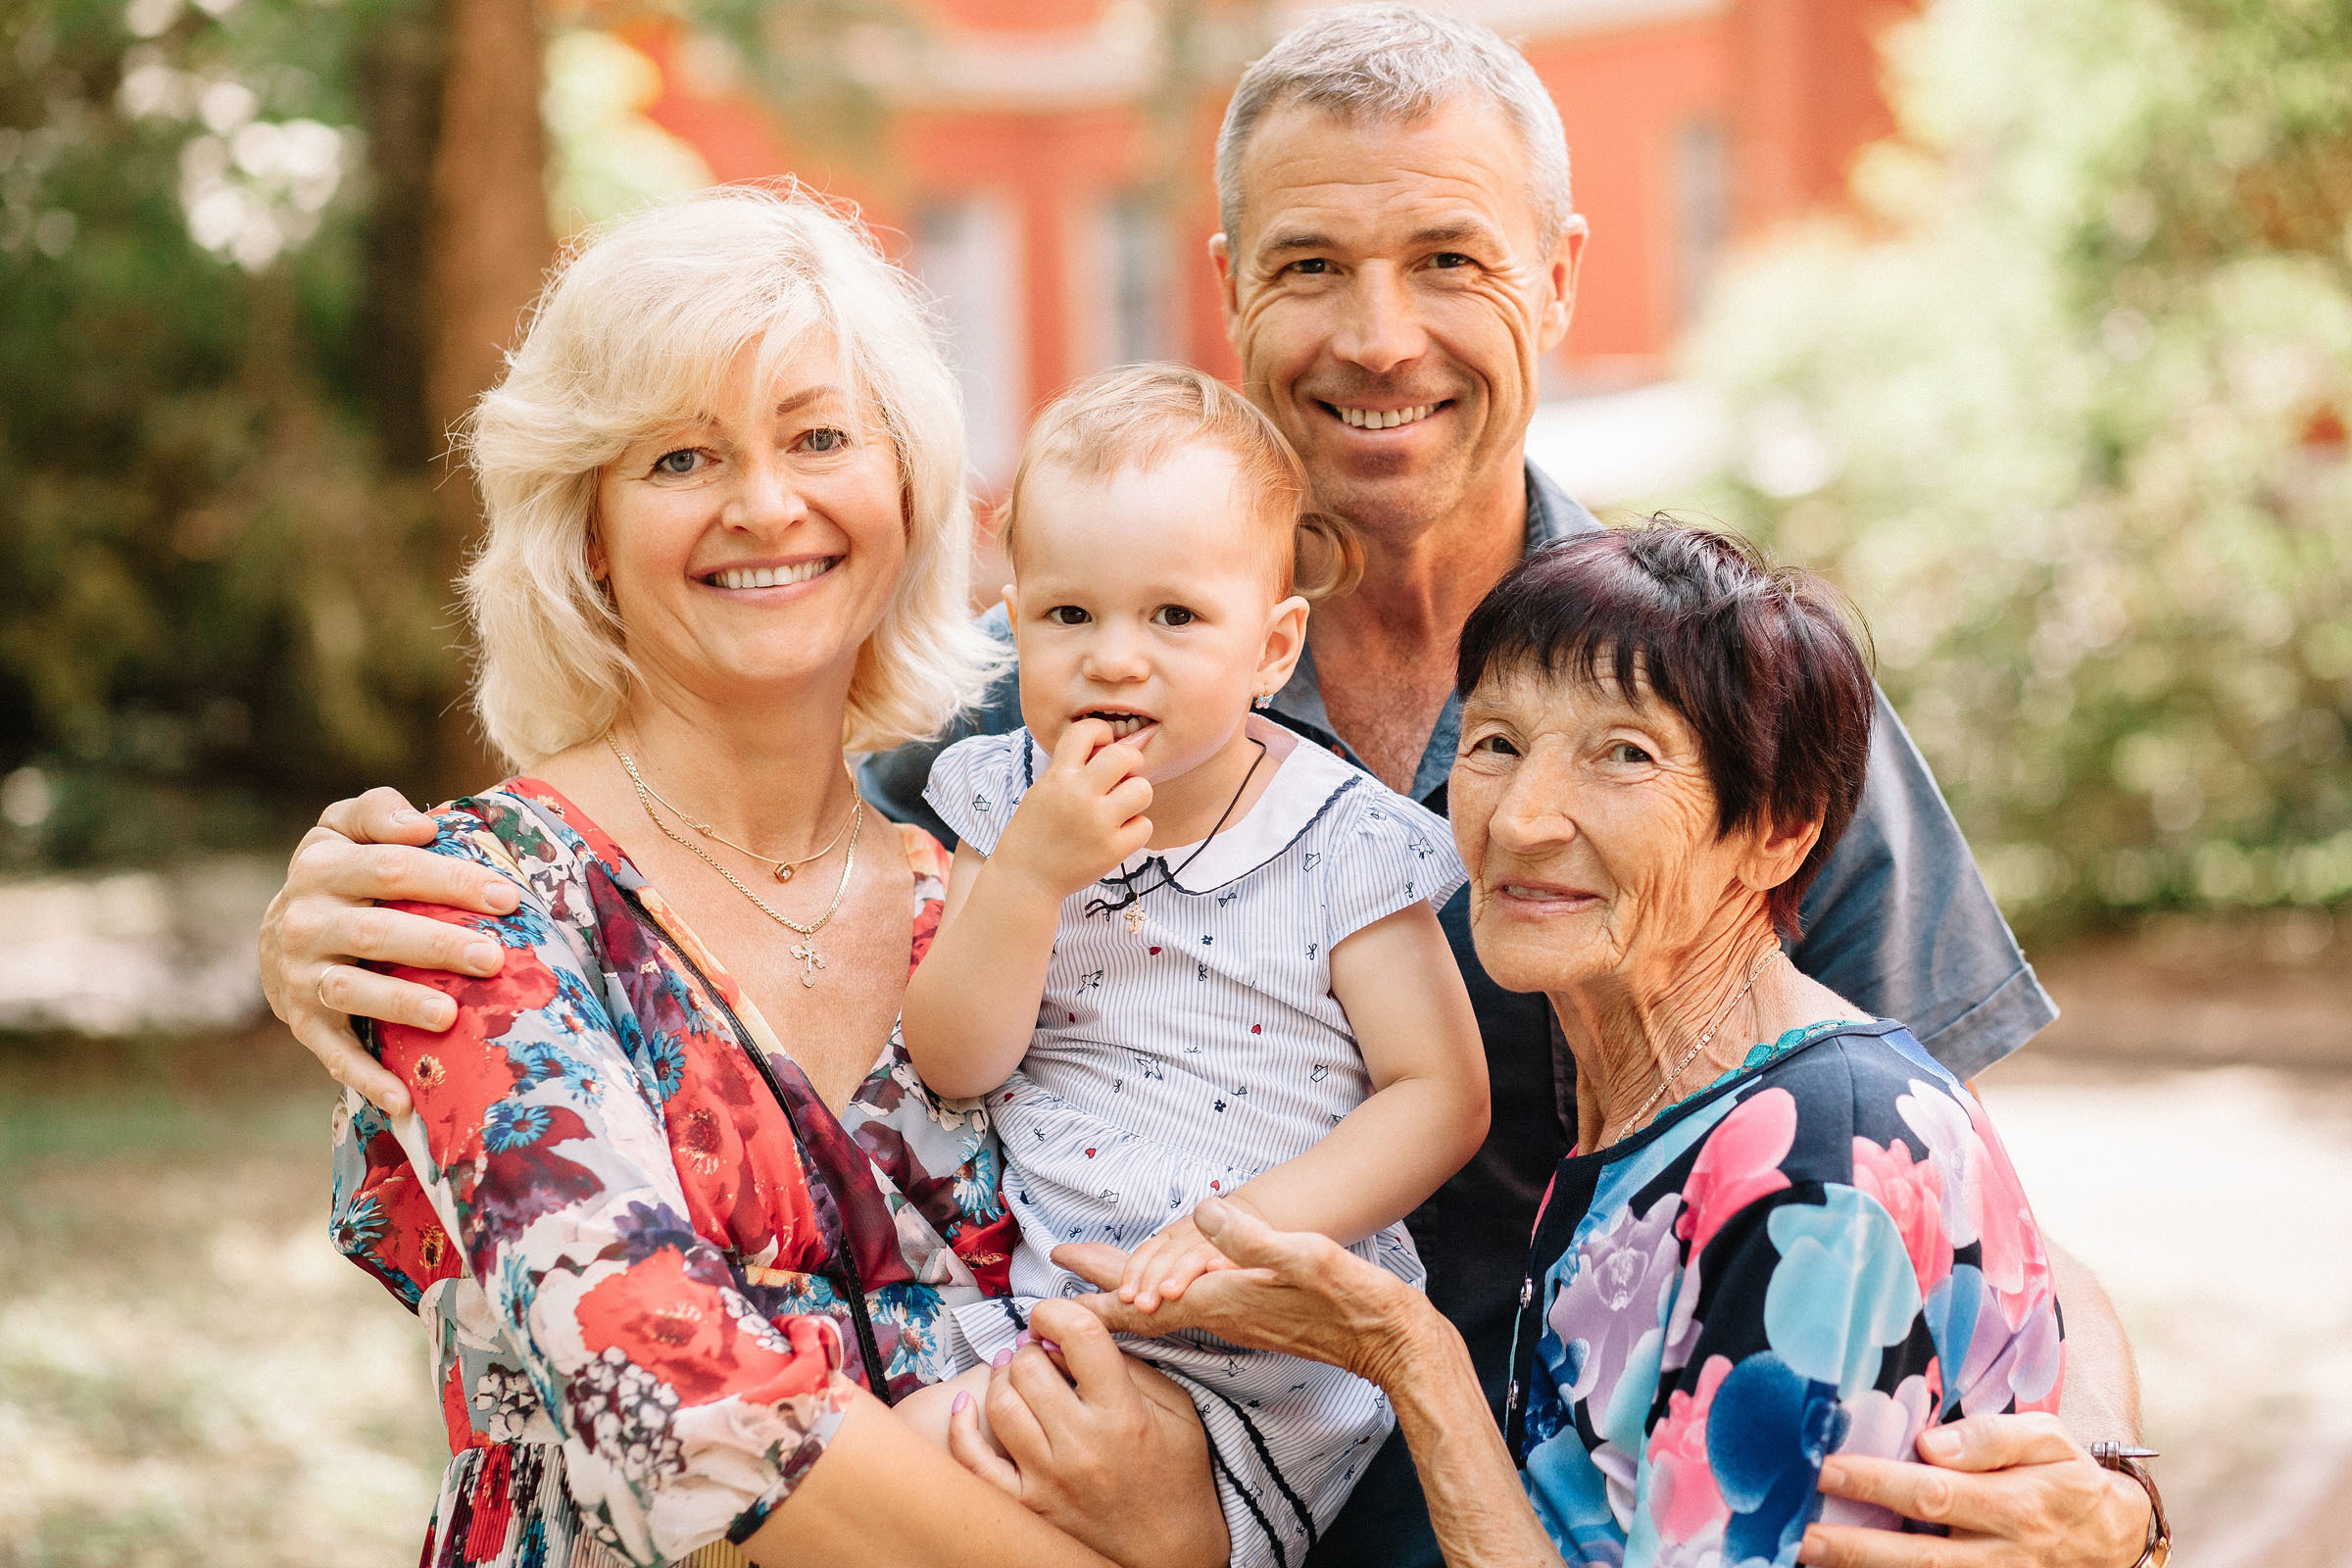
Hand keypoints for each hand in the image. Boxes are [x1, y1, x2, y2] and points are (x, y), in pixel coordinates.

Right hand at [259, 787, 518, 1114]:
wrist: (283, 929)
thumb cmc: (344, 871)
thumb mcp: (347, 826)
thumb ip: (379, 811)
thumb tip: (423, 825)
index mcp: (323, 867)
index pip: (393, 869)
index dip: (451, 880)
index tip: (507, 898)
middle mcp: (305, 922)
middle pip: (379, 932)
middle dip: (439, 945)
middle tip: (494, 959)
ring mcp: (301, 976)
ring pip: (353, 992)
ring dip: (401, 1006)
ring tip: (451, 1017)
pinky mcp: (303, 1022)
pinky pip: (334, 1054)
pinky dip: (366, 1079)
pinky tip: (405, 1100)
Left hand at [945, 1299, 1227, 1567]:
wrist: (1172, 1550)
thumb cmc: (1178, 1475)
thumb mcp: (1177, 1409)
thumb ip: (1129, 1366)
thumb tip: (1073, 1337)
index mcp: (1123, 1413)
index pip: (1079, 1336)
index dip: (1057, 1311)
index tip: (1053, 1316)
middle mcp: (1082, 1444)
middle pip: (1029, 1367)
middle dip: (1030, 1347)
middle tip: (1038, 1348)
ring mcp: (1048, 1478)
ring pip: (1000, 1404)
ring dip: (1002, 1377)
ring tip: (1013, 1372)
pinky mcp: (1027, 1505)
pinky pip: (974, 1462)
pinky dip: (962, 1427)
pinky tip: (966, 1405)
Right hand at [992, 719, 1154, 899]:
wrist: (1026, 878)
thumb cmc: (1037, 830)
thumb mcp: (1044, 789)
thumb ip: (1073, 768)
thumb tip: (1115, 746)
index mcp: (1058, 776)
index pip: (1086, 730)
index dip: (1101, 732)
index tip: (1103, 746)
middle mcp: (1078, 795)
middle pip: (1124, 756)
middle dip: (1131, 761)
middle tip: (1124, 776)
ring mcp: (1097, 823)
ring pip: (1143, 790)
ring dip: (1136, 796)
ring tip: (1122, 808)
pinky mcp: (1112, 850)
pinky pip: (1144, 825)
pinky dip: (1135, 829)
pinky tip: (1118, 835)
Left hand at [1056, 1197, 1426, 1386]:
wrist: (1395, 1343)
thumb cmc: (1354, 1299)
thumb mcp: (1304, 1255)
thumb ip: (1250, 1238)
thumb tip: (1202, 1212)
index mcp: (1222, 1298)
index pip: (1144, 1303)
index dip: (1097, 1298)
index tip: (1051, 1301)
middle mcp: (1222, 1313)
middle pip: (1144, 1306)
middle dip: (1098, 1295)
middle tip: (1050, 1294)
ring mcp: (1239, 1318)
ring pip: (1166, 1309)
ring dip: (1125, 1301)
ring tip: (1090, 1295)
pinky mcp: (1257, 1318)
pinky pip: (1192, 1312)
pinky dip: (1162, 1303)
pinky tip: (1161, 1300)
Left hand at [1801, 1413, 2153, 1567]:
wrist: (2114, 1542)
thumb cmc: (2066, 1479)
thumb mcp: (2048, 1440)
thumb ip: (1992, 1436)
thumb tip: (1931, 1442)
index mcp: (2015, 1505)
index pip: (1933, 1494)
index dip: (1876, 1484)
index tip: (1824, 1468)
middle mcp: (2003, 1555)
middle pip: (1920, 1557)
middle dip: (1854, 1546)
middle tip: (1799, 1533)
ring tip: (1808, 1555)